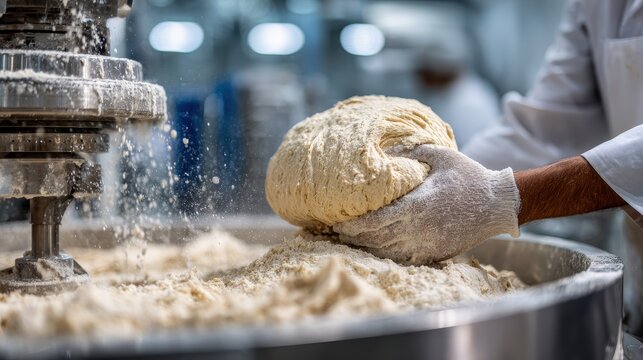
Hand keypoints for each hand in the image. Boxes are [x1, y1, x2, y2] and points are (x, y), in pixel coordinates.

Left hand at [333, 145, 519, 263]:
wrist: (497, 205)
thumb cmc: (469, 177)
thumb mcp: (441, 156)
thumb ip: (412, 151)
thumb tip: (385, 148)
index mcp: (418, 206)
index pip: (376, 221)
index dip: (354, 224)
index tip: (337, 222)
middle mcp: (419, 229)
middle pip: (376, 239)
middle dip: (353, 237)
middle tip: (335, 233)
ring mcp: (427, 245)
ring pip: (387, 252)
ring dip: (366, 248)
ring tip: (349, 241)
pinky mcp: (434, 254)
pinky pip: (403, 259)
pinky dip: (386, 255)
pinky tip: (375, 249)